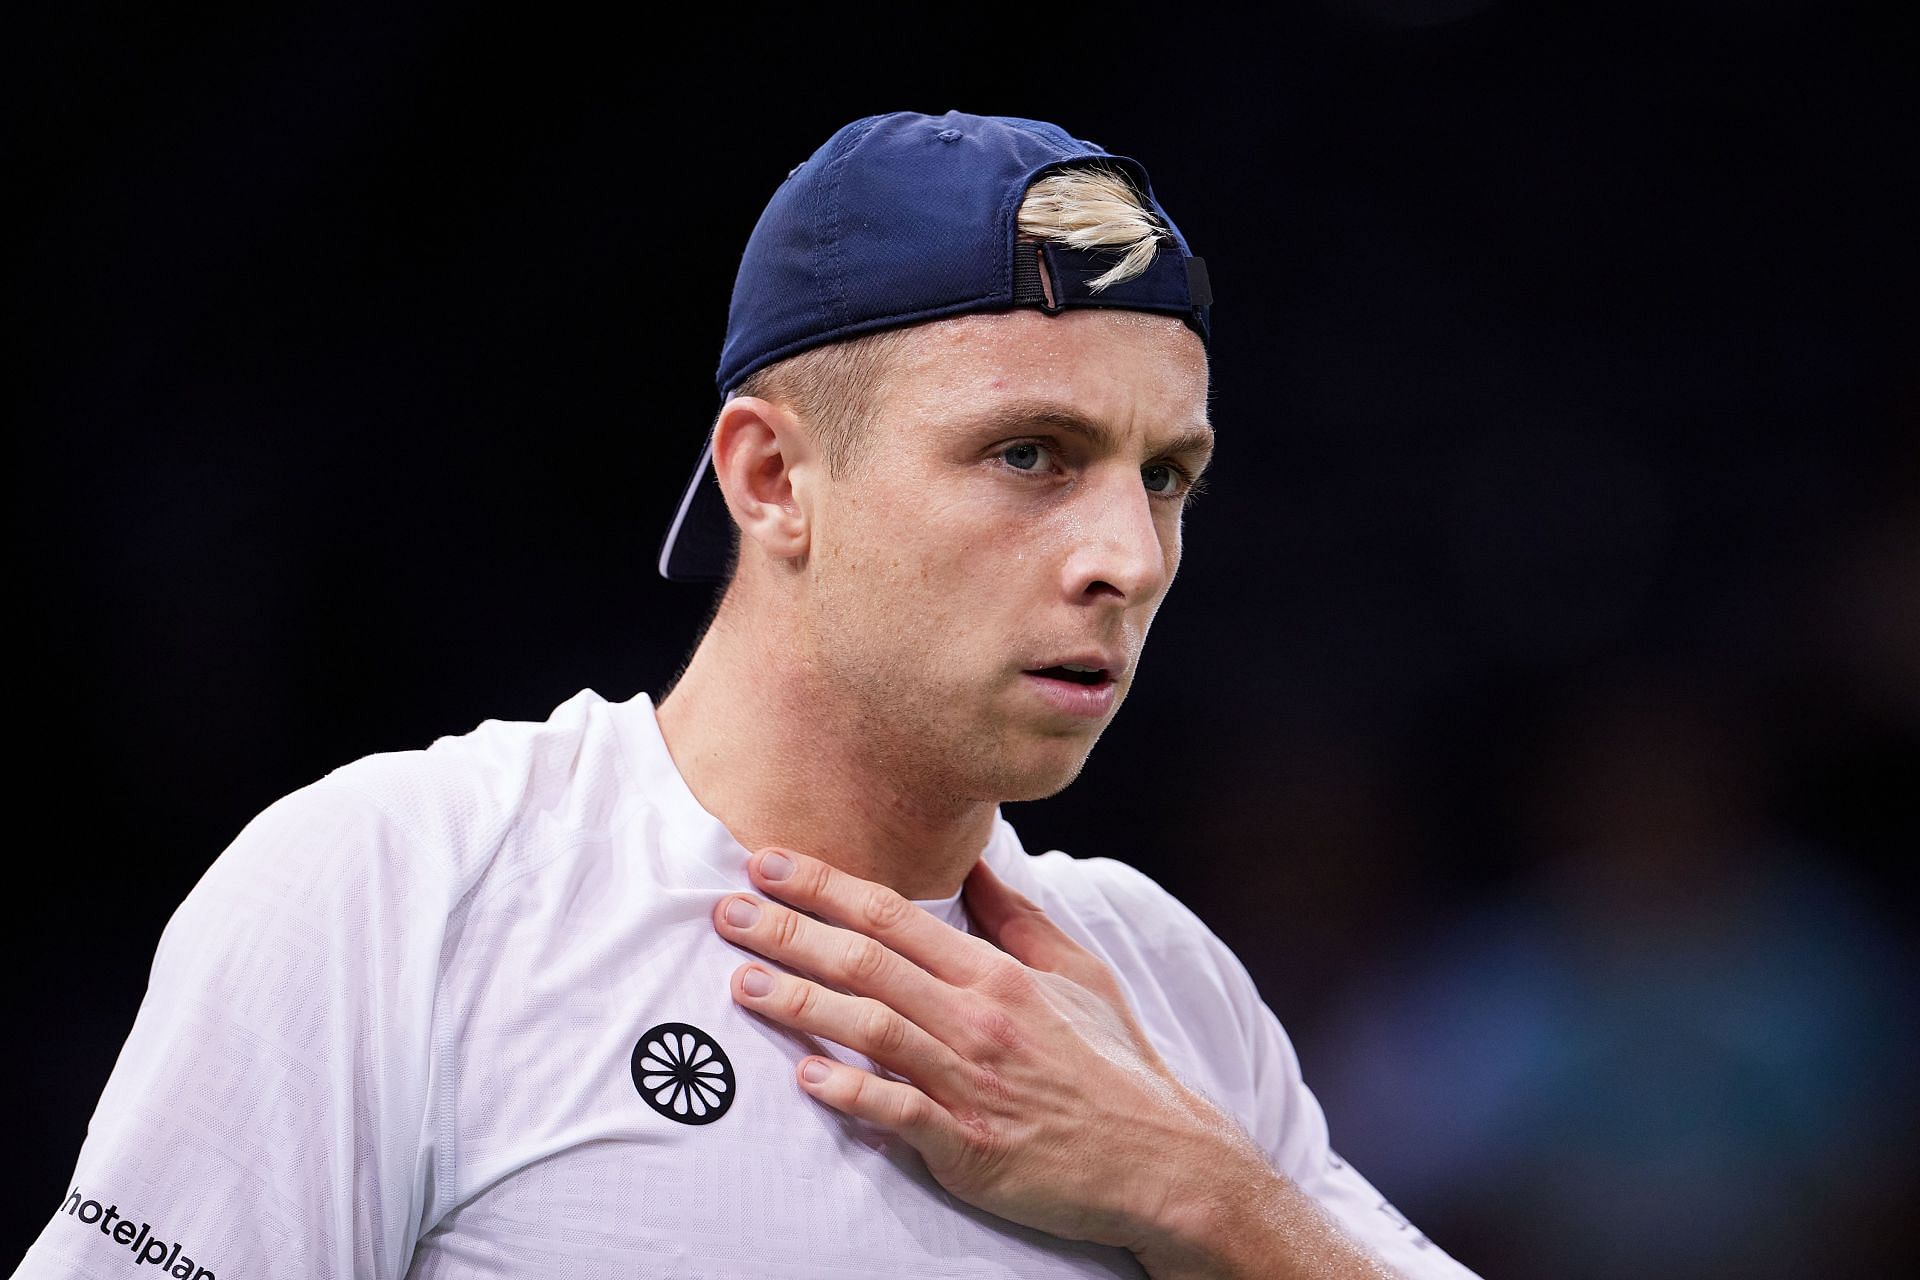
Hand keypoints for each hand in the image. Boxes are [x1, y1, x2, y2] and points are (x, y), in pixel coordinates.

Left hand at [709, 847, 1276, 1264]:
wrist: (1162, 1160)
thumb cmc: (1115, 1066)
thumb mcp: (1079, 972)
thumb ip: (1018, 917)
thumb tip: (979, 859)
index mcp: (997, 972)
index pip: (894, 915)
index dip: (825, 886)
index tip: (769, 862)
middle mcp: (978, 1017)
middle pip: (867, 961)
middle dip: (790, 930)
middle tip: (726, 909)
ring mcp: (971, 1080)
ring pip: (871, 1027)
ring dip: (801, 1002)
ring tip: (743, 982)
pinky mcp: (968, 1143)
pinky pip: (898, 1112)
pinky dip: (850, 1092)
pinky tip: (803, 1077)